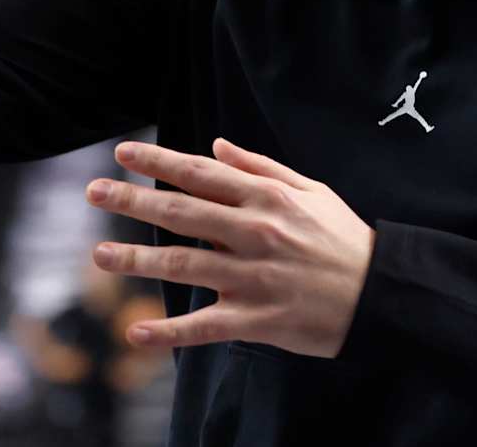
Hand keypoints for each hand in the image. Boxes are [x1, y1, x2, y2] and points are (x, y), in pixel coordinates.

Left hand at [85, 138, 374, 358]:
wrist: (384, 294)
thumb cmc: (343, 238)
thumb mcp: (310, 190)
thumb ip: (259, 167)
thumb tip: (216, 144)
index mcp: (266, 198)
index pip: (200, 174)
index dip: (157, 162)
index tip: (121, 154)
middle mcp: (254, 233)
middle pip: (180, 213)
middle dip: (132, 200)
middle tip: (92, 192)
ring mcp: (253, 278)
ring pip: (182, 265)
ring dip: (136, 260)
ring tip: (99, 256)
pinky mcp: (257, 320)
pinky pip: (205, 327)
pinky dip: (168, 333)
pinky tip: (134, 333)